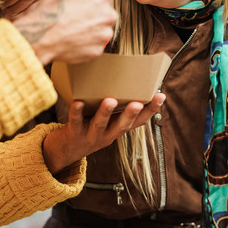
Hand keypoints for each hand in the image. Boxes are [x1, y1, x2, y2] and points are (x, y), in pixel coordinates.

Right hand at [10, 0, 117, 64]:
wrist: (38, 36)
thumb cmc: (47, 14)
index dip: (92, 0)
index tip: (85, 5)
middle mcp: (107, 15)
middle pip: (106, 15)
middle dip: (94, 17)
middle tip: (77, 20)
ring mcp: (103, 34)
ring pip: (101, 32)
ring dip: (91, 32)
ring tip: (73, 32)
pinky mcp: (97, 50)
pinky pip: (94, 46)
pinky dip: (86, 45)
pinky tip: (72, 41)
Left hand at [41, 93, 165, 172]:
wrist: (66, 150)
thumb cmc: (89, 127)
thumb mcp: (107, 121)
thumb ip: (116, 106)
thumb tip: (126, 77)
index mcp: (118, 129)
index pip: (139, 121)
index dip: (151, 110)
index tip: (161, 96)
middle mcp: (108, 135)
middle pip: (122, 125)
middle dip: (131, 114)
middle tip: (138, 103)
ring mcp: (91, 136)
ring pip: (100, 124)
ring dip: (105, 113)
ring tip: (110, 100)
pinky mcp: (74, 134)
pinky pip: (76, 122)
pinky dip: (76, 112)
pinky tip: (77, 102)